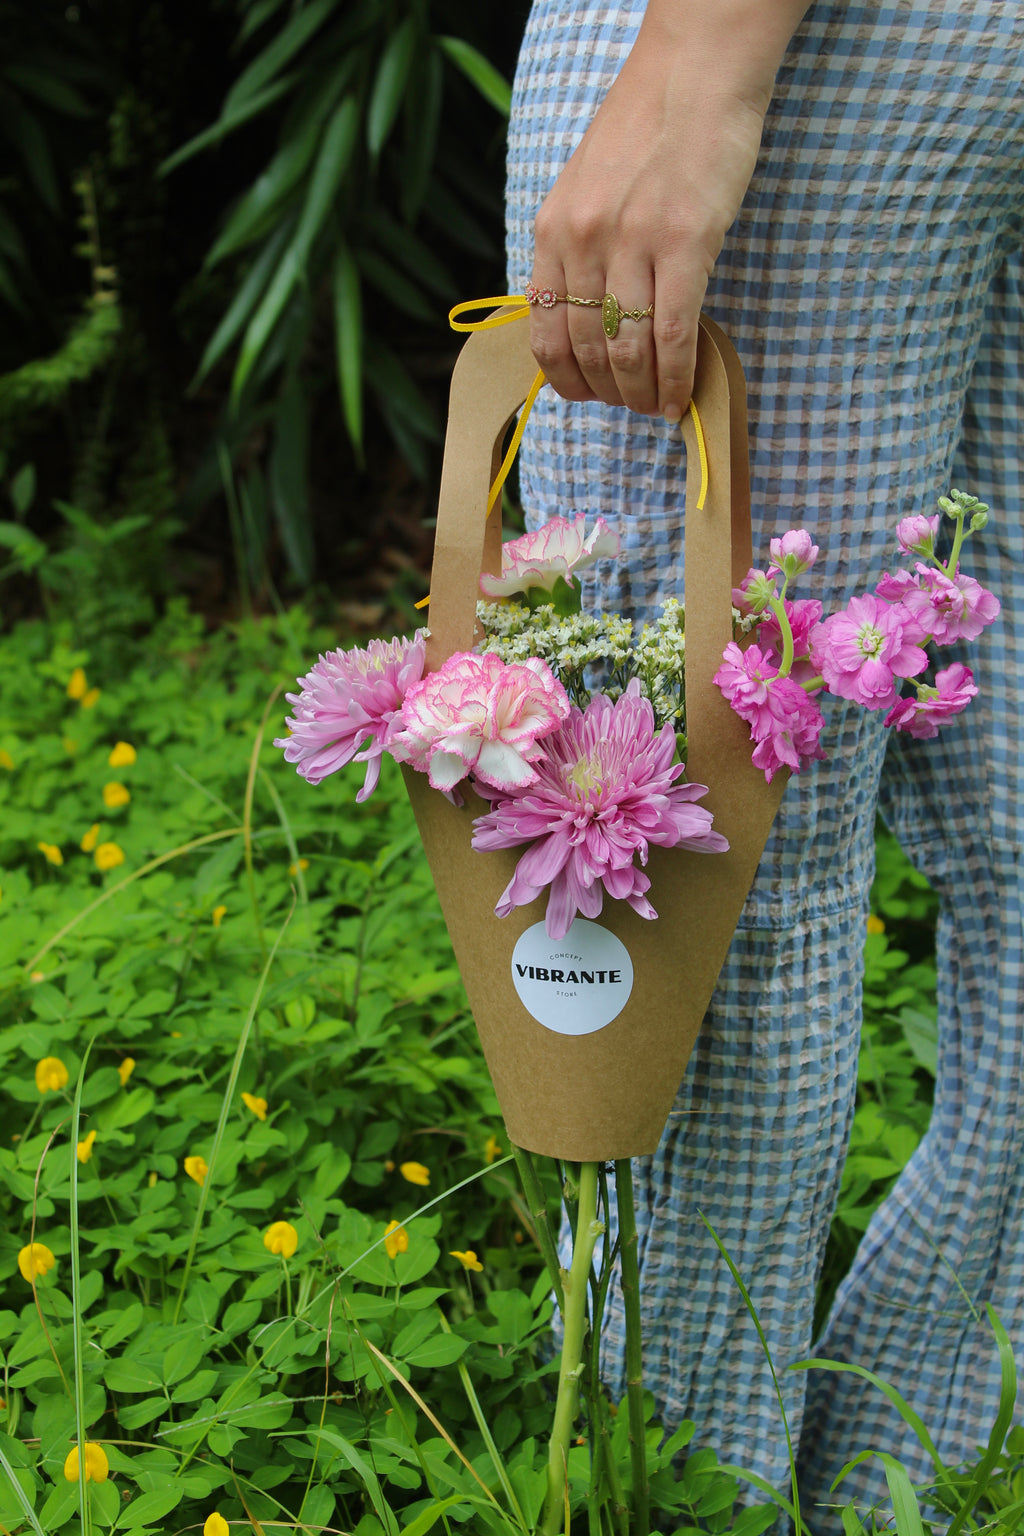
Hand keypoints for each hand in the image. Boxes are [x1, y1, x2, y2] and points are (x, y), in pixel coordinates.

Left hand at [528, 2, 804, 419]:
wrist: (695, 71)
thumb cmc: (647, 128)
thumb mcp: (587, 188)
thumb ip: (579, 248)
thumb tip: (586, 315)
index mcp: (553, 230)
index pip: (544, 333)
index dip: (565, 380)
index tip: (586, 397)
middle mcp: (583, 241)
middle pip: (586, 351)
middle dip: (609, 394)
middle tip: (632, 408)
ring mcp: (631, 244)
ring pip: (626, 351)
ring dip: (641, 394)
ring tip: (656, 408)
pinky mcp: (683, 243)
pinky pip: (672, 334)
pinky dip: (675, 377)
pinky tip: (680, 397)